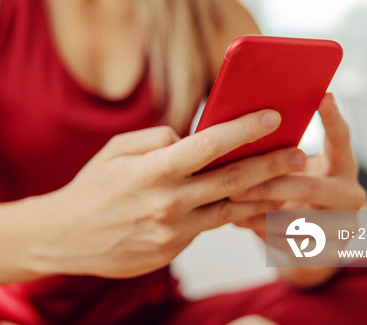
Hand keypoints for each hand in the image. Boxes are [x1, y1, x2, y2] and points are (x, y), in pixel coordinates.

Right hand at [33, 109, 302, 278]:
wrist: (65, 237)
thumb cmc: (90, 187)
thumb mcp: (115, 150)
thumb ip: (157, 140)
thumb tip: (190, 139)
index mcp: (152, 171)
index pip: (209, 145)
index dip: (245, 129)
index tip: (274, 116)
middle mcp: (167, 203)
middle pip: (233, 179)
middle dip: (272, 164)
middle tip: (301, 154)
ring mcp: (172, 232)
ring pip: (230, 210)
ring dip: (263, 195)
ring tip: (290, 183)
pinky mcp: (173, 251)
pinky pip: (208, 227)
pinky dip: (232, 215)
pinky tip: (251, 205)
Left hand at [229, 93, 366, 287]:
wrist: (304, 248)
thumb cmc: (288, 196)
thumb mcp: (290, 172)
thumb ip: (276, 153)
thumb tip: (232, 128)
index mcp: (342, 167)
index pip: (341, 140)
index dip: (333, 118)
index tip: (323, 94)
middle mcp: (350, 195)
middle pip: (307, 187)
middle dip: (266, 185)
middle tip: (232, 183)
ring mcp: (344, 227)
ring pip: (293, 220)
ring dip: (258, 213)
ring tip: (231, 205)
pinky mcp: (329, 254)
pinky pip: (287, 243)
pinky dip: (261, 232)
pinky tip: (243, 222)